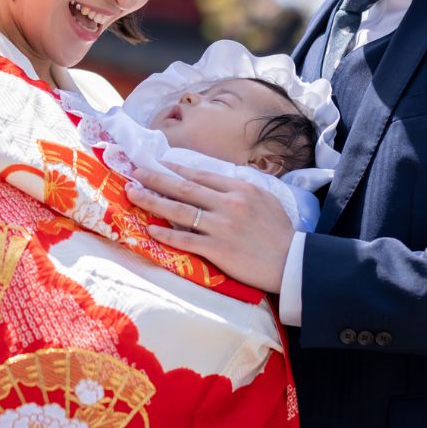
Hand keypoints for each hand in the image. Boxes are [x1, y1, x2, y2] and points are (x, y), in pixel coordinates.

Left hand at [126, 163, 295, 293]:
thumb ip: (240, 189)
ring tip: (133, 194)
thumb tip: (218, 182)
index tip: (158, 164)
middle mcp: (228, 204)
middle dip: (156, 179)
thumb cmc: (280, 233)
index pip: (201, 176)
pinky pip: (186, 239)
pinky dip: (166, 234)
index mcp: (240, 189)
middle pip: (184, 188)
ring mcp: (221, 227)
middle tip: (135, 173)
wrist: (292, 263)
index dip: (176, 170)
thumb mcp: (265, 199)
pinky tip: (150, 230)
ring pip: (179, 210)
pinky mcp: (218, 250)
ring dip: (153, 201)